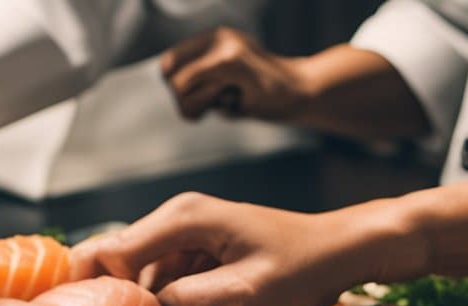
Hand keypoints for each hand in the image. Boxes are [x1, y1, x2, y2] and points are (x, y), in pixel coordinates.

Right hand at [71, 192, 426, 305]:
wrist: (342, 252)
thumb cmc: (302, 266)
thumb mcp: (248, 293)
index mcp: (181, 220)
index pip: (107, 254)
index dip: (90, 294)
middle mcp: (174, 222)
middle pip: (113, 263)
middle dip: (108, 304)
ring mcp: (184, 238)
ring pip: (137, 279)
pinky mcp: (196, 256)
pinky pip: (162, 284)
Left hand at [160, 27, 308, 121]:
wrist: (300, 94)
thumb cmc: (260, 96)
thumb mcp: (223, 88)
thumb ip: (197, 82)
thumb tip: (167, 77)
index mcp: (212, 40)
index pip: (168, 65)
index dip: (177, 89)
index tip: (201, 102)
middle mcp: (216, 36)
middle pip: (167, 75)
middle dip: (184, 101)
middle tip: (213, 107)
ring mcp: (223, 44)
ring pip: (178, 84)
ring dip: (198, 104)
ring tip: (228, 102)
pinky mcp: (229, 59)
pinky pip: (194, 84)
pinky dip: (207, 102)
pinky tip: (234, 101)